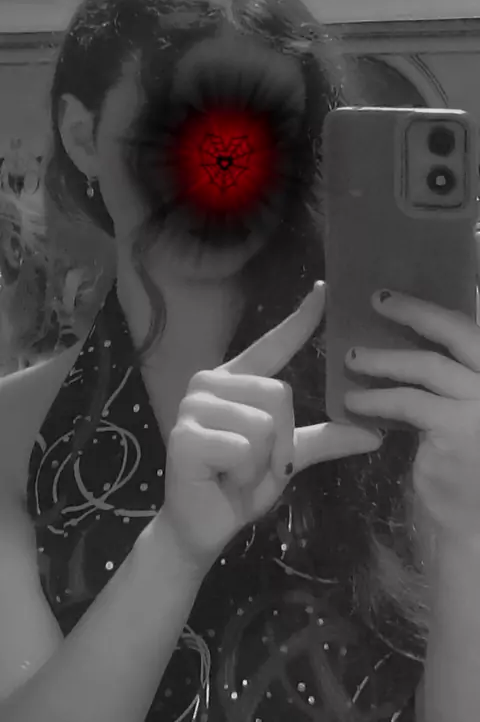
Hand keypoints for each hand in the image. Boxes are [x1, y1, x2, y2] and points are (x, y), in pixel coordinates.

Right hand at [164, 282, 380, 568]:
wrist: (202, 527)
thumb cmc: (241, 484)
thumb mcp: (289, 457)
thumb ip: (324, 439)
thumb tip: (375, 434)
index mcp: (236, 380)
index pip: (272, 344)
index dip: (299, 319)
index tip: (324, 290)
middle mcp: (210, 383)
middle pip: (280, 393)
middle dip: (281, 441)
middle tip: (258, 466)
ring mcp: (193, 406)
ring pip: (264, 423)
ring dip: (263, 462)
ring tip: (239, 474)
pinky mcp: (184, 436)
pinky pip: (243, 448)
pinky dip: (245, 475)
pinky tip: (224, 481)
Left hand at [344, 289, 479, 537]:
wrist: (477, 523)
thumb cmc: (471, 465)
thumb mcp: (469, 409)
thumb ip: (454, 376)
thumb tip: (413, 338)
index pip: (473, 329)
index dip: (439, 308)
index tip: (401, 293)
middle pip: (460, 331)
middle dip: (416, 311)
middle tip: (377, 300)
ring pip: (428, 365)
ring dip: (384, 359)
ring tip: (352, 357)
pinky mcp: (459, 427)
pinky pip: (409, 401)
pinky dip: (378, 398)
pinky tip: (354, 400)